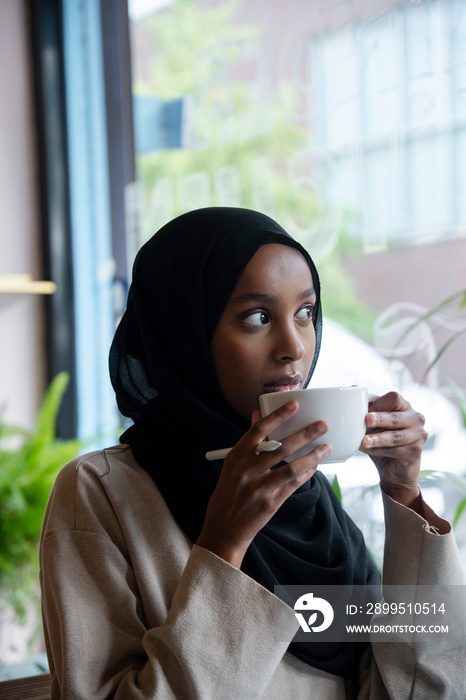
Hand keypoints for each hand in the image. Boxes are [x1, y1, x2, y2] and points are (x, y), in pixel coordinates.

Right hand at [197, 401, 330, 567]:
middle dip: (305, 434)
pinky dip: (306, 473)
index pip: (258, 430)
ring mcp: (259, 488)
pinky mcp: (270, 503)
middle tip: (323, 424)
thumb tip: (257, 413)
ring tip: (327, 447)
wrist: (224, 528)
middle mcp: (246, 470)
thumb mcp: (233, 464)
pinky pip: (293, 484)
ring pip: (292, 467)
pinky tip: (315, 466)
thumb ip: (249, 441)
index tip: (294, 404)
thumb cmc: (229, 491)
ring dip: (312, 456)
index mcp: (236, 456)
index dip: (277, 416)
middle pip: (281, 447)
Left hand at [360, 391, 427, 508]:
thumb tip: (352, 388)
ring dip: (377, 438)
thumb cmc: (382, 440)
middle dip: (380, 418)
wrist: (394, 470)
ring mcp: (418, 435)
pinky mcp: (415, 451)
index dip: (379, 403)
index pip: (394, 398)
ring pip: (395, 436)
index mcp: (404, 406)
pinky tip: (366, 450)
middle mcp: (415, 418)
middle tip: (366, 420)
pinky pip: (394, 451)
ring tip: (362, 441)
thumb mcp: (373, 424)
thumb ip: (367, 408)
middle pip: (396, 416)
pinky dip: (378, 450)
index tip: (364, 411)